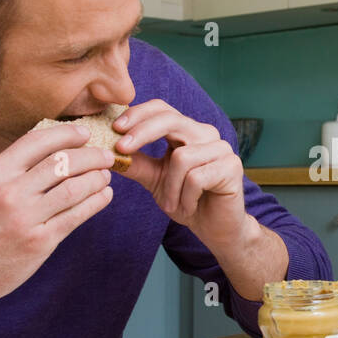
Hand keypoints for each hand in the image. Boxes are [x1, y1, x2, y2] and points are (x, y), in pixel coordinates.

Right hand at [0, 124, 114, 312]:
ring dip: (96, 178)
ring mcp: (26, 218)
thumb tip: (46, 154)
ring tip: (106, 175)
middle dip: (90, 155)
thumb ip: (9, 172)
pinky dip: (95, 203)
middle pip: (62, 162)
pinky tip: (104, 196)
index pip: (37, 141)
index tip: (83, 133)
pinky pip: (76, 216)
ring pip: (74, 188)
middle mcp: (10, 192)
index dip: (66, 134)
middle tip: (105, 155)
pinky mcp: (39, 243)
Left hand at [109, 99, 247, 248]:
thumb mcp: (154, 179)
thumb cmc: (186, 201)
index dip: (138, 114)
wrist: (214, 228)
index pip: (162, 109)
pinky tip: (189, 208)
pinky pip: (196, 178)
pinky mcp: (232, 167)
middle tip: (121, 149)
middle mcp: (206, 134)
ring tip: (171, 204)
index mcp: (187, 131)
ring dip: (170, 187)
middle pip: (171, 120)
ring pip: (181, 157)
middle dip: (142, 133)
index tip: (115, 129)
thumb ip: (136, 163)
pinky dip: (186, 197)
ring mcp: (222, 149)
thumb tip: (106, 151)